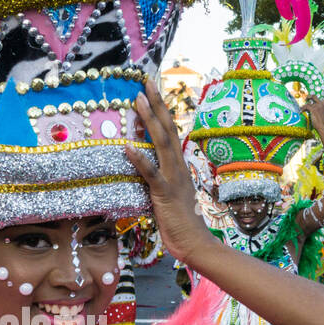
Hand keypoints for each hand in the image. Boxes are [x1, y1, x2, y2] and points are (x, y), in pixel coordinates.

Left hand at [125, 78, 213, 265]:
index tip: (150, 90)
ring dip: (149, 121)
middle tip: (145, 81)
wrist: (195, 242)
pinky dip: (139, 159)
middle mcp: (178, 166)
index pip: (170, 131)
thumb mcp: (168, 193)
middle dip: (156, 104)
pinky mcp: (165, 193)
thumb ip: (158, 177)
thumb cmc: (180, 222)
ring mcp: (173, 178)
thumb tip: (143, 164)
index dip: (160, 110)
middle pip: (168, 128)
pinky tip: (127, 146)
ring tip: (137, 100)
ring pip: (161, 143)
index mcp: (179, 165)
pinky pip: (151, 173)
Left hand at [301, 92, 323, 130]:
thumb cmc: (322, 123)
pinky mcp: (313, 109)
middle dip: (309, 96)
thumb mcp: (323, 115)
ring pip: (308, 103)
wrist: (322, 127)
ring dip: (304, 106)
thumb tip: (315, 110)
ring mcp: (317, 106)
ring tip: (301, 109)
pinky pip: (306, 107)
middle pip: (315, 97)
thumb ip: (320, 111)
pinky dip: (302, 109)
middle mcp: (321, 104)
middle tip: (306, 98)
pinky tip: (301, 112)